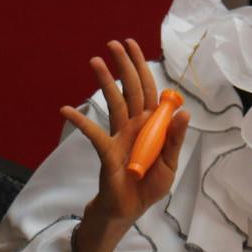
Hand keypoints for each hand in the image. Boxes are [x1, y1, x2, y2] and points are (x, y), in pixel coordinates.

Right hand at [62, 39, 187, 236]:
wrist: (130, 208)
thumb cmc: (149, 185)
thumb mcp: (170, 163)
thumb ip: (176, 139)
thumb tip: (185, 112)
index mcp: (152, 125)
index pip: (149, 90)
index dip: (142, 68)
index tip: (132, 45)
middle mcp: (135, 125)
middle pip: (131, 90)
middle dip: (124, 66)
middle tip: (113, 43)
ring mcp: (120, 135)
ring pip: (114, 103)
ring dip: (106, 82)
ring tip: (95, 61)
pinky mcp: (108, 151)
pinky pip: (94, 134)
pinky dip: (81, 122)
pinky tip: (67, 110)